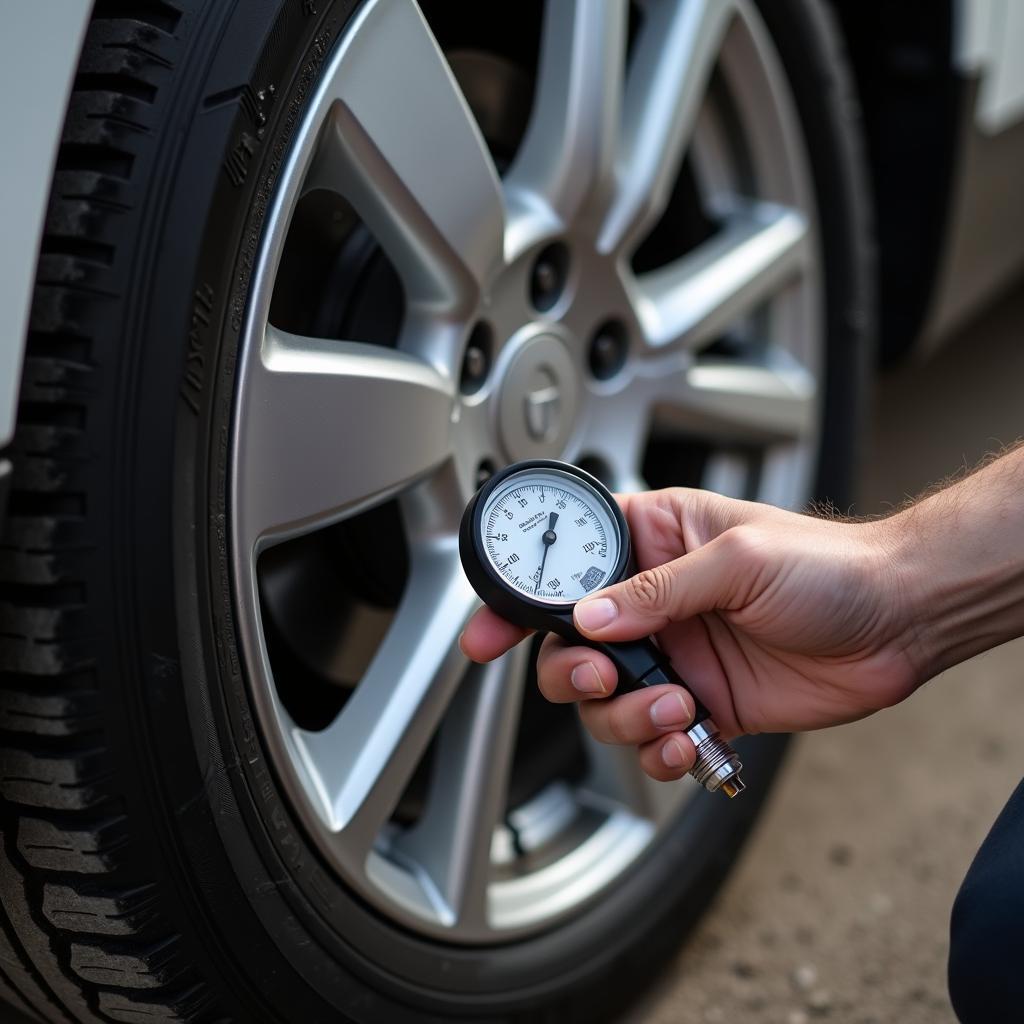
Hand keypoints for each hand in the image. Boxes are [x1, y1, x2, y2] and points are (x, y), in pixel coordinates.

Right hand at [461, 487, 924, 781]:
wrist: (899, 619)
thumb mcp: (739, 559)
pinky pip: (652, 738)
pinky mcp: (701, 704)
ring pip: (605, 700)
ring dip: (625, 715)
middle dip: (572, 671)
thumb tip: (590, 619)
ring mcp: (674, 656)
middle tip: (603, 674)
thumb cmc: (829, 564)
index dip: (518, 599)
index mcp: (654, 542)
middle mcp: (654, 602)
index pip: (565, 566)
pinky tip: (687, 738)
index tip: (487, 632)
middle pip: (568, 645)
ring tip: (674, 704)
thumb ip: (657, 592)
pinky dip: (658, 750)